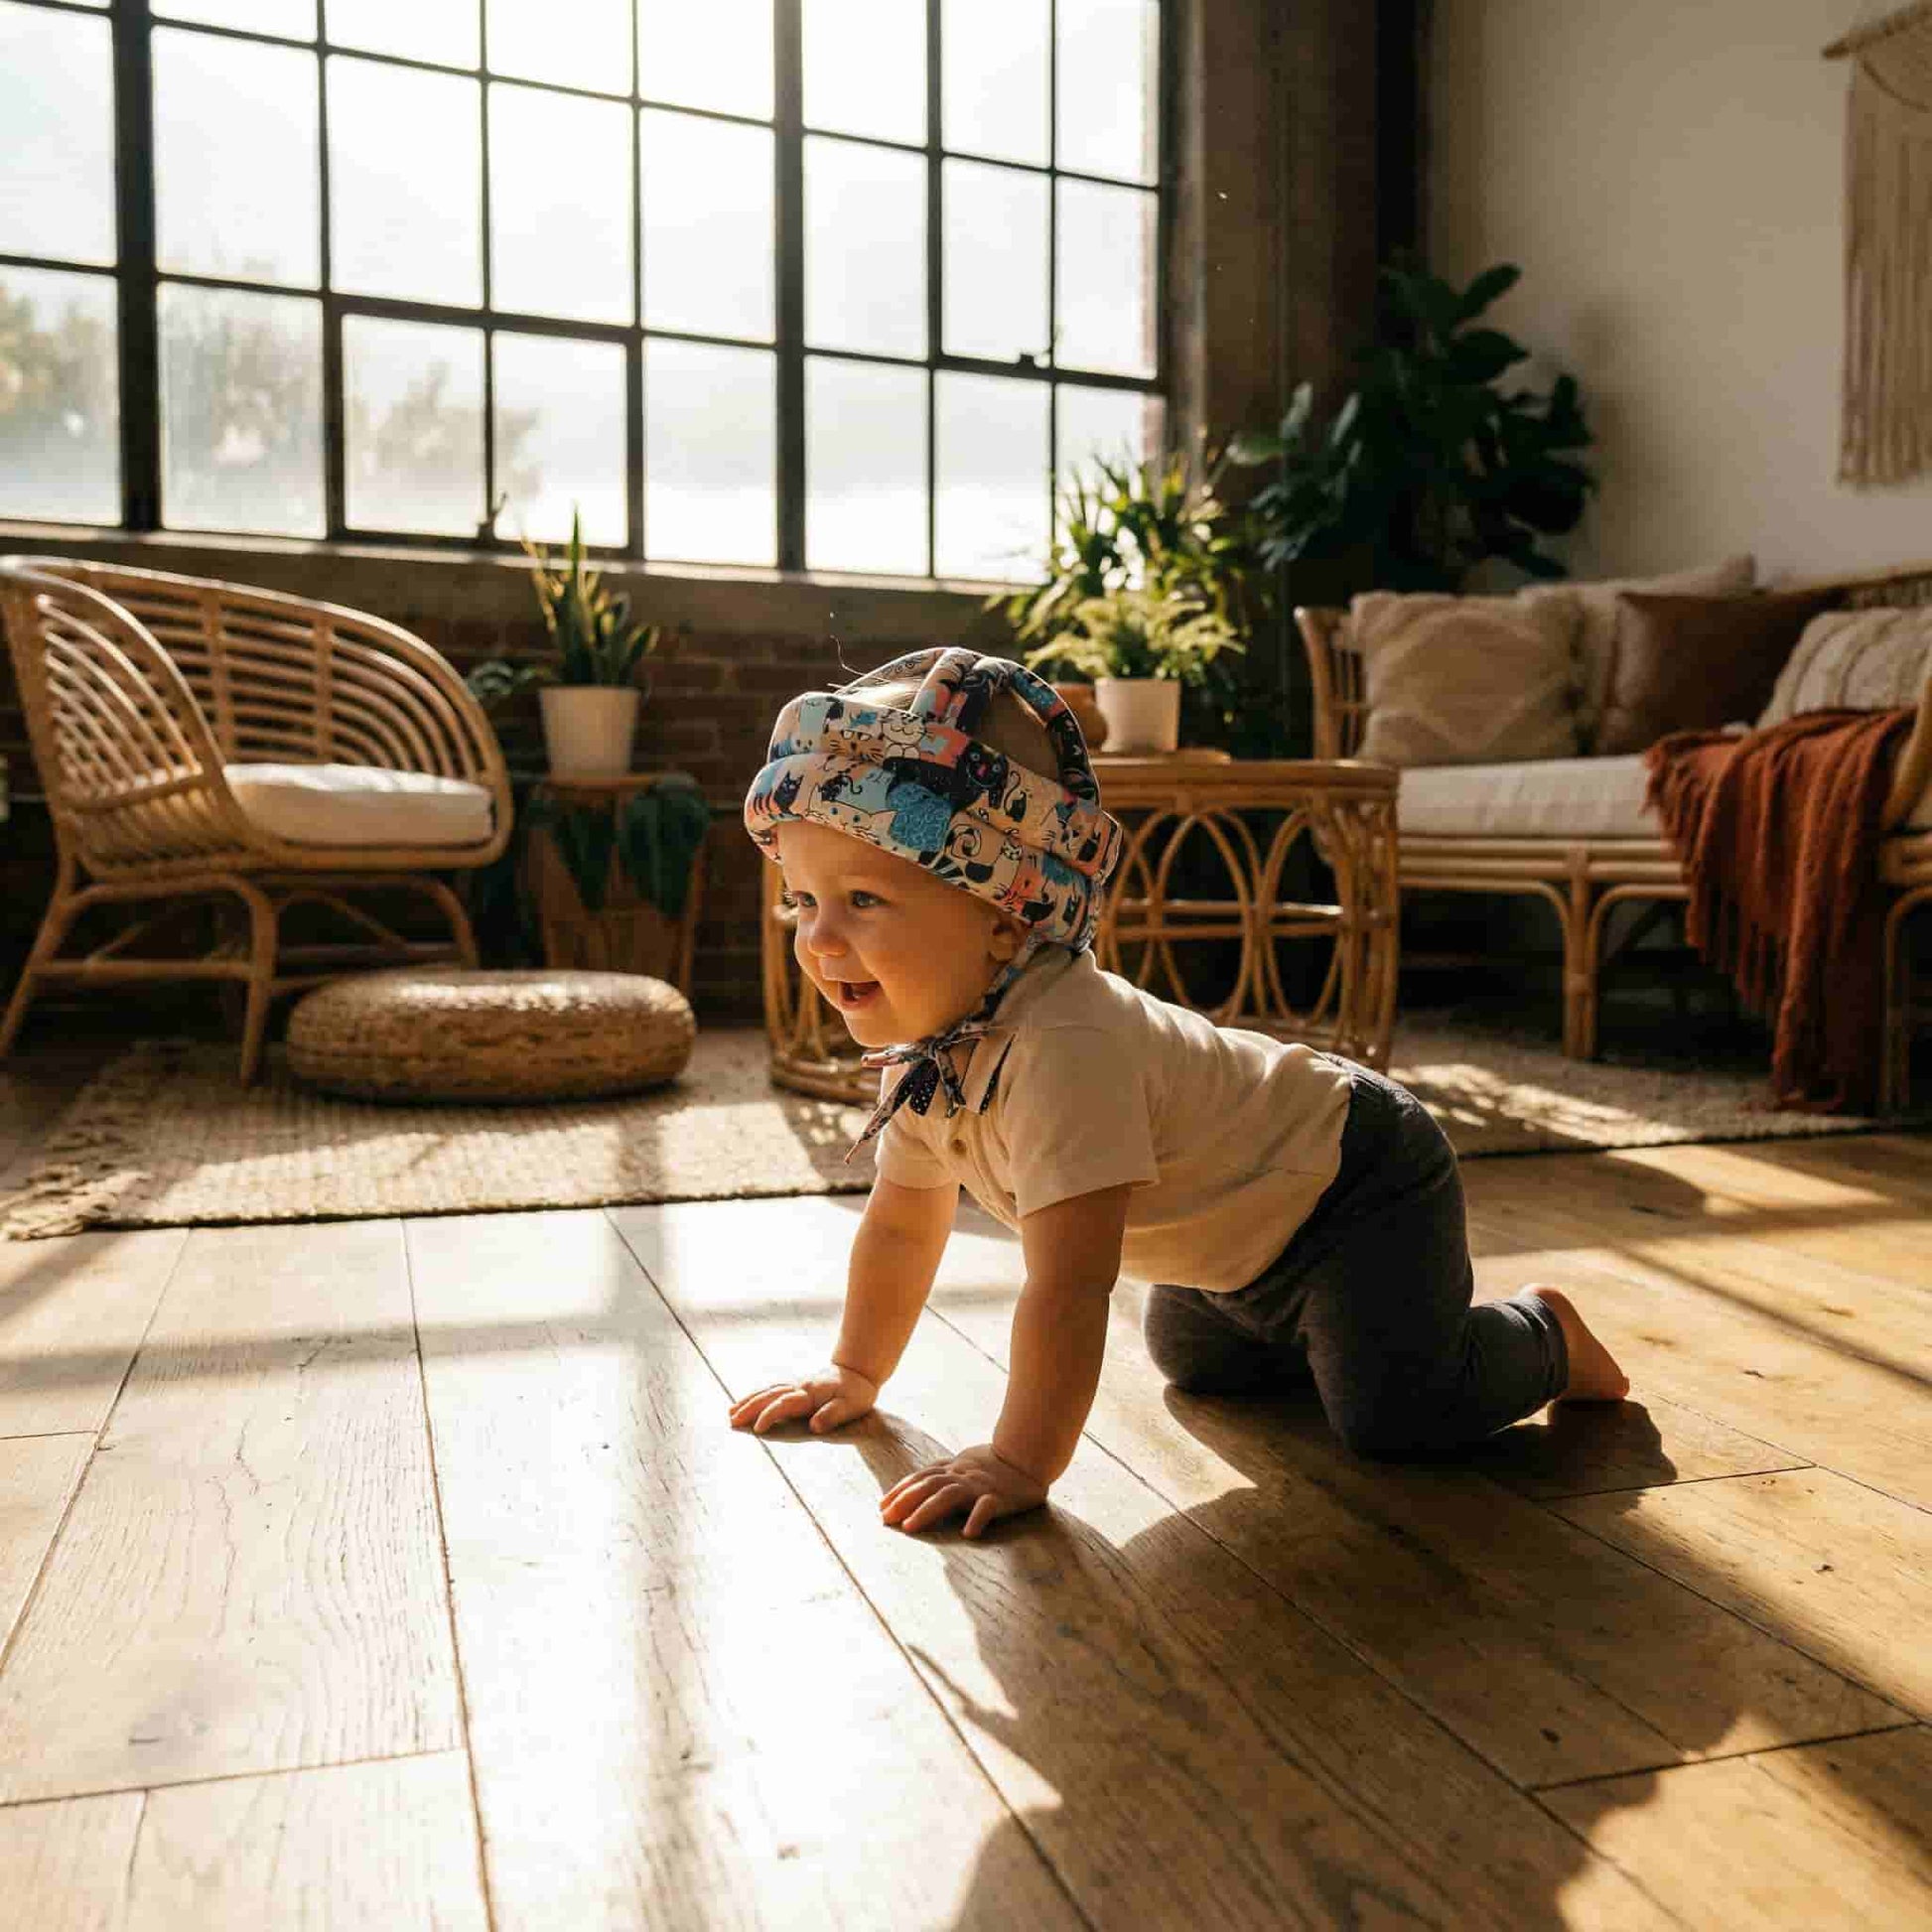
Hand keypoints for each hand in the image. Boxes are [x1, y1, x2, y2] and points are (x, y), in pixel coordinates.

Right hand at [728, 1363, 877, 1435]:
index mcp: (810, 1394)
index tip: (757, 1429)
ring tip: (731, 1412)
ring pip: (767, 1391)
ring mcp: (796, 1385)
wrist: (858, 1371)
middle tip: (731, 1420)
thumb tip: (814, 1426)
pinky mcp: (795, 1386)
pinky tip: (747, 1402)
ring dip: (749, 1400)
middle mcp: (799, 1387)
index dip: (770, 1416)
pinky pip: (771, 1389)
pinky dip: (757, 1395)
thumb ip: (832, 1415)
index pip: (785, 1404)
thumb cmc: (856, 1393)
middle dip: (749, 1407)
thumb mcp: (851, 1406)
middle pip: (769, 1396)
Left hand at [879, 1443, 1047, 1538]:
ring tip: (910, 1526)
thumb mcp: (963, 1465)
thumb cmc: (992, 1464)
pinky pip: (987, 1507)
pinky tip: (968, 1533)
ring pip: (950, 1495)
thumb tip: (913, 1487)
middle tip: (885, 1519)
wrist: (1027, 1457)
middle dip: (904, 1501)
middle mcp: (962, 1476)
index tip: (881, 1506)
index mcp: (953, 1469)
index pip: (921, 1478)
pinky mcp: (1000, 1498)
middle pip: (928, 1485)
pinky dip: (977, 1518)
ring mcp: (980, 1486)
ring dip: (927, 1510)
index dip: (900, 1491)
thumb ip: (942, 1474)